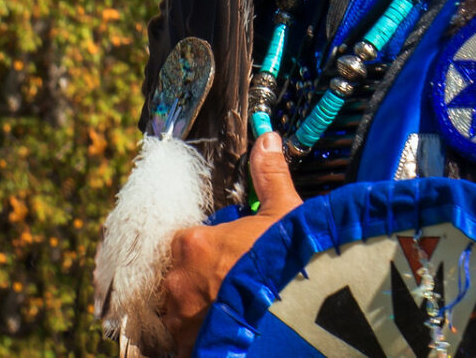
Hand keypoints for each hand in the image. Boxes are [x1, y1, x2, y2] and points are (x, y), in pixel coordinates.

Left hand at [157, 132, 303, 356]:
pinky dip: (200, 338)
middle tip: (232, 284)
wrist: (298, 314)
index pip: (186, 240)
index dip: (209, 245)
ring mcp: (179, 318)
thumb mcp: (284, 211)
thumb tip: (267, 139)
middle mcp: (177, 280)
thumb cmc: (287, 260)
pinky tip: (224, 333)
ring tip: (229, 312)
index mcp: (193, 243)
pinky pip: (185, 342)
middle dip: (201, 280)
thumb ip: (269, 175)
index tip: (229, 252)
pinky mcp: (189, 348)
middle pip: (179, 276)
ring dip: (197, 311)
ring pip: (179, 311)